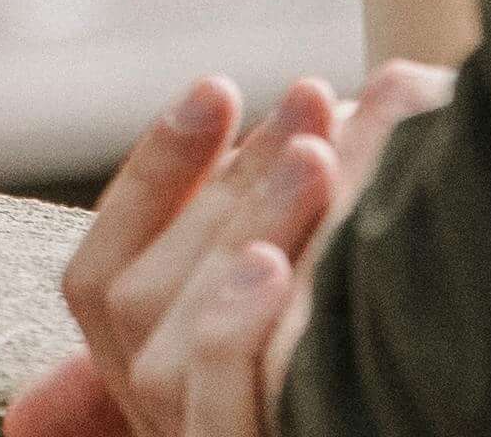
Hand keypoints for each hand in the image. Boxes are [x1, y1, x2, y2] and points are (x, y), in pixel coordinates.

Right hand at [4, 62, 453, 436]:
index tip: (218, 87)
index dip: (151, 172)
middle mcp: (157, 416)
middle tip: (308, 98)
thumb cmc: (387, 365)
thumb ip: (284, 223)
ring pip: (171, 348)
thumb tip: (335, 101)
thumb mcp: (319, 283)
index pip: (103, 271)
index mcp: (155, 366)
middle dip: (227, 183)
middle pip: (141, 296)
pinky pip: (218, 415)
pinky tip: (276, 267)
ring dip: (238, 234)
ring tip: (314, 158)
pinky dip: (232, 334)